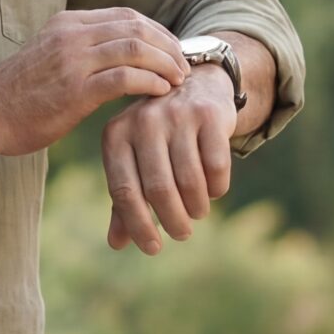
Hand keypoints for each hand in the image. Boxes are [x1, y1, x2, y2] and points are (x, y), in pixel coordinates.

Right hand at [0, 9, 189, 157]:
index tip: (173, 52)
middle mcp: (71, 34)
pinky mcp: (74, 90)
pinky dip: (149, 82)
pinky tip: (160, 93)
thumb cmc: (17, 95)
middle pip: (136, 27)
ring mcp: (72, 60)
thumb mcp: (49, 57)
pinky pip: (124, 77)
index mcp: (67, 23)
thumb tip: (118, 56)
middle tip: (184, 67)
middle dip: (168, 46)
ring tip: (178, 81)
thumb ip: (80, 50)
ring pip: (135, 48)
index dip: (158, 32)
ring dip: (165, 64)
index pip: (126, 15)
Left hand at [100, 64, 236, 253]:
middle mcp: (143, 122)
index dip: (138, 225)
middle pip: (159, 190)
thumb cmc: (157, 134)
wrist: (194, 85)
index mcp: (115, 135)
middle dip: (174, 221)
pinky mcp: (209, 114)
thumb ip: (125, 200)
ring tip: (198, 212)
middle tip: (182, 232)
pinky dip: (217, 188)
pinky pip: (217, 166)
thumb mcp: (134, 159)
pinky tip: (214, 190)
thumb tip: (116, 244)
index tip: (153, 248)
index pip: (124, 192)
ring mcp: (177, 115)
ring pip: (190, 181)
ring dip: (197, 207)